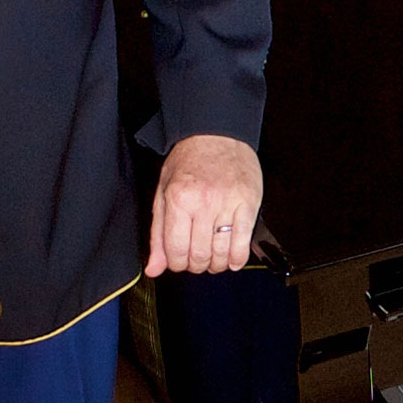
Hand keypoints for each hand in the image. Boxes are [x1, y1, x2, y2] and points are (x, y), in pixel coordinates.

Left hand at [147, 131, 264, 274]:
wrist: (216, 134)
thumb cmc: (189, 161)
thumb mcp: (163, 193)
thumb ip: (158, 234)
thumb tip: (154, 268)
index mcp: (179, 199)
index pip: (175, 251)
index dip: (175, 264)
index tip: (178, 260)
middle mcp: (204, 202)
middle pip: (199, 256)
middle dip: (195, 265)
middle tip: (195, 259)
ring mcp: (228, 204)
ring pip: (221, 254)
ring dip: (215, 264)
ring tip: (213, 258)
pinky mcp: (248, 204)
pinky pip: (242, 244)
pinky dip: (236, 259)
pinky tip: (231, 259)